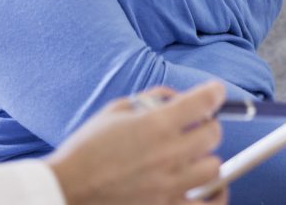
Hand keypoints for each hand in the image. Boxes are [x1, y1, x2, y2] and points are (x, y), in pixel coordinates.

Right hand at [47, 81, 226, 204]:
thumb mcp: (115, 110)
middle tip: (196, 125)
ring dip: (206, 158)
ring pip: (214, 168)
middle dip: (207, 124)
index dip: (213, 92)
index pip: (202, 102)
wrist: (69, 189)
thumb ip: (150, 99)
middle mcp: (168, 154)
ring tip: (193, 156)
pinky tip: (210, 188)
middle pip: (213, 134)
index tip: (216, 92)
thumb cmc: (87, 148)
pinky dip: (214, 196)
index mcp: (155, 125)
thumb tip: (175, 98)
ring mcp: (169, 186)